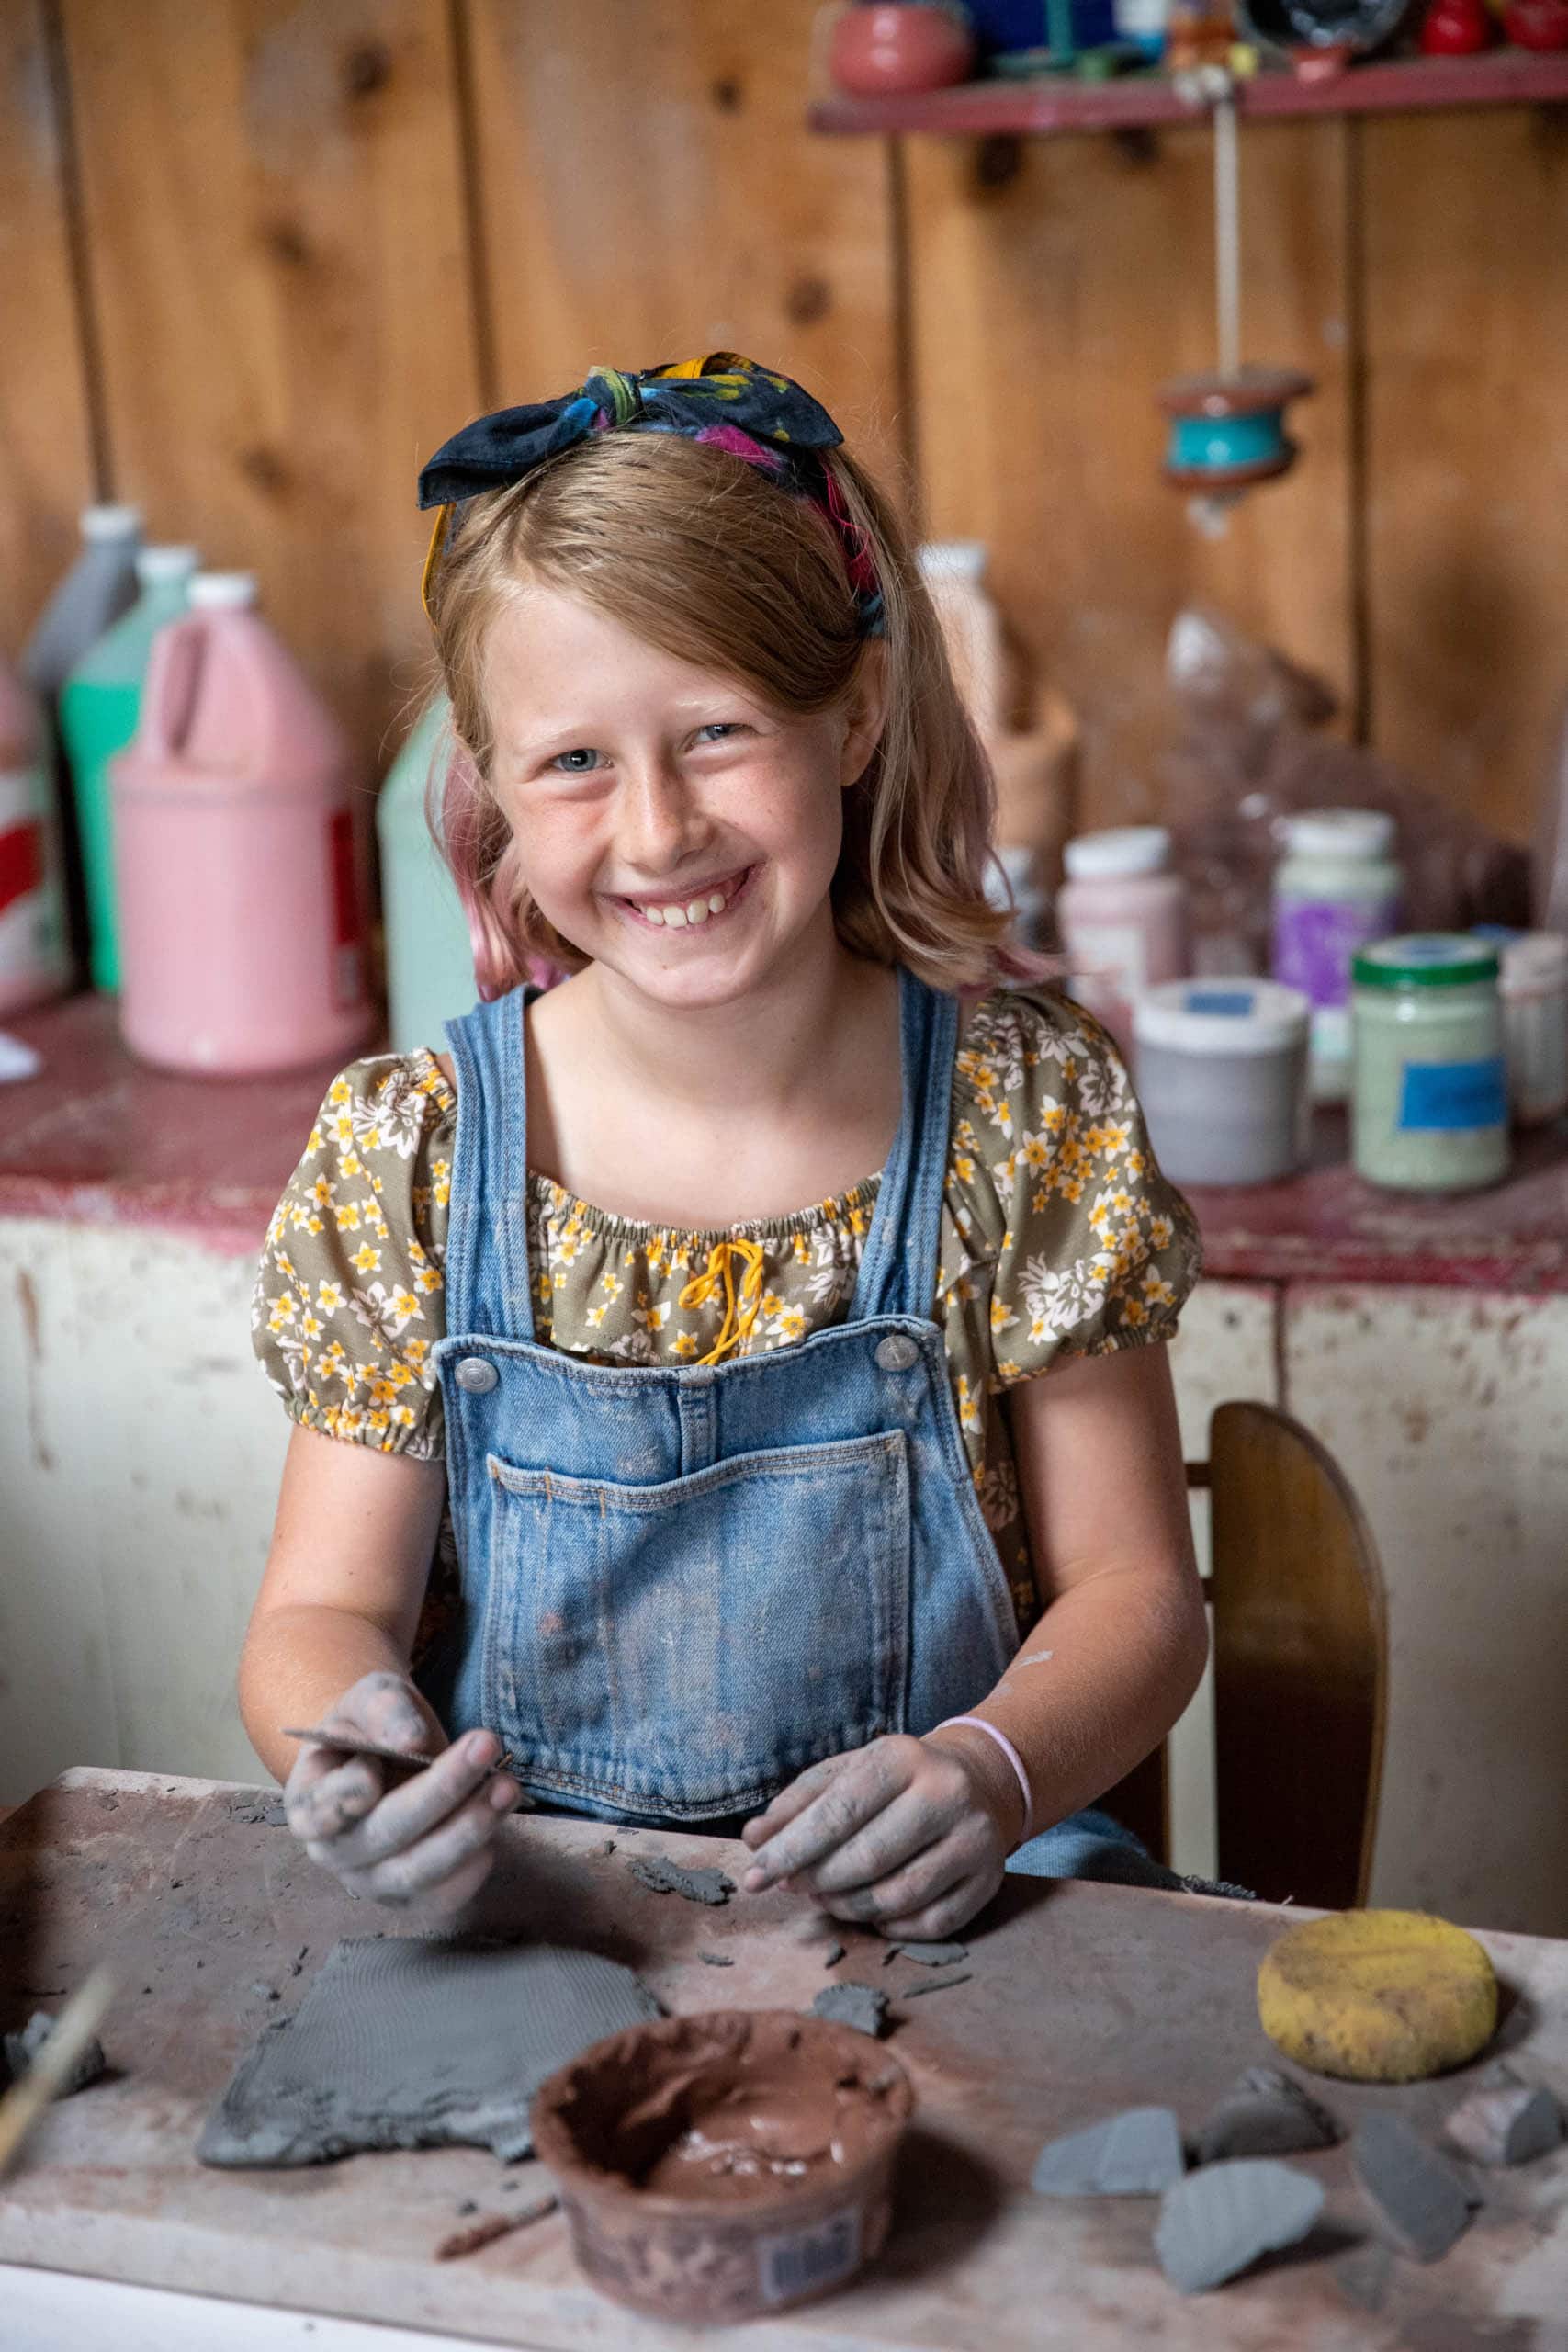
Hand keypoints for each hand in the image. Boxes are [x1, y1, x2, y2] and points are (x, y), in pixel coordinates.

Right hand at [282, 1671, 518, 1913]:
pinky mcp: (411, 1897)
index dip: (355, 1789)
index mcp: (307, 1805)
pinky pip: (442, 1899)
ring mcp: (372, 1881)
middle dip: (442, 1791)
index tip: (393, 1750)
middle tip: (486, 1744)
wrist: (388, 1753)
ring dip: (469, 1829)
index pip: (322, 1812)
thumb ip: (383, 1709)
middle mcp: (334, 1853)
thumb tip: (411, 1739)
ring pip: (418, 1873)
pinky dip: (473, 1868)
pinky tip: (497, 1824)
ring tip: (507, 1785)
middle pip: (385, 1836)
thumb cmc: (371, 1726)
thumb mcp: (370, 1697)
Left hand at [739, 1730, 1023, 1940]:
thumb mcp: (848, 1772)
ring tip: (827, 1897)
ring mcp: (973, 1840)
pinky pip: (931, 1924)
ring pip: (897, 1897)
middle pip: (867, 1859)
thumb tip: (755, 1840)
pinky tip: (872, 1912)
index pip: (839, 1813)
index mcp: (903, 1758)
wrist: (980, 1779)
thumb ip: (799, 1803)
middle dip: (818, 1881)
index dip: (791, 1850)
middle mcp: (945, 1795)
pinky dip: (891, 1926)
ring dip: (849, 1907)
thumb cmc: (898, 1778)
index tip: (756, 1876)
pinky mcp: (989, 1880)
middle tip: (793, 1887)